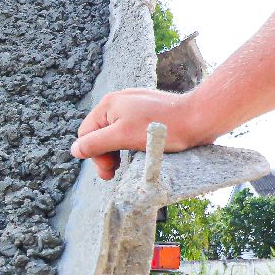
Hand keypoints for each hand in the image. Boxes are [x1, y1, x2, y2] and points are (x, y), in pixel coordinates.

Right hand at [71, 89, 215, 179]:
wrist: (199, 117)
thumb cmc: (162, 128)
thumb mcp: (122, 137)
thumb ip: (95, 143)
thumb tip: (74, 150)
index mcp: (109, 105)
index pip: (86, 134)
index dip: (94, 155)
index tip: (110, 171)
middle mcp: (119, 102)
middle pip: (99, 134)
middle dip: (105, 154)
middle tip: (116, 173)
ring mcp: (134, 106)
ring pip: (115, 133)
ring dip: (117, 151)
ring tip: (127, 164)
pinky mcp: (148, 112)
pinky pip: (130, 130)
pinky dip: (130, 143)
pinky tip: (140, 152)